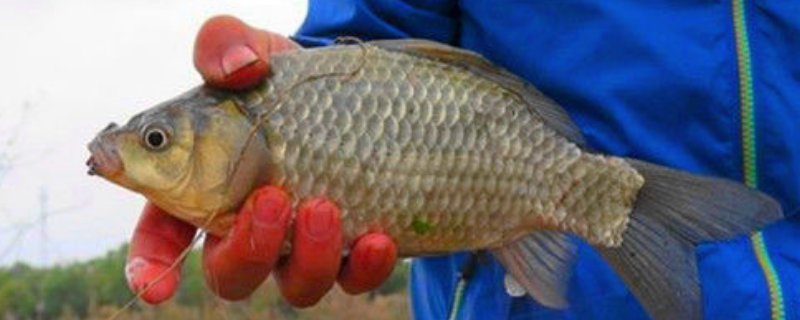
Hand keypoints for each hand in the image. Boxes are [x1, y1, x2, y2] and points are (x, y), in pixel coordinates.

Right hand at [125, 16, 397, 306]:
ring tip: (323, 206)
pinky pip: (354, 277)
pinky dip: (365, 266)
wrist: (354, 95)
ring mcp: (299, 244)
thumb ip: (225, 45)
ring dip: (307, 258)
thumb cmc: (285, 83)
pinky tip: (378, 238)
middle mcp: (248, 227)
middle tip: (271, 200)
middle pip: (231, 274)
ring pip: (295, 284)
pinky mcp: (350, 248)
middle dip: (246, 252)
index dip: (153, 266)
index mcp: (202, 187)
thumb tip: (238, 66)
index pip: (164, 235)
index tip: (156, 285)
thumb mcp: (255, 53)